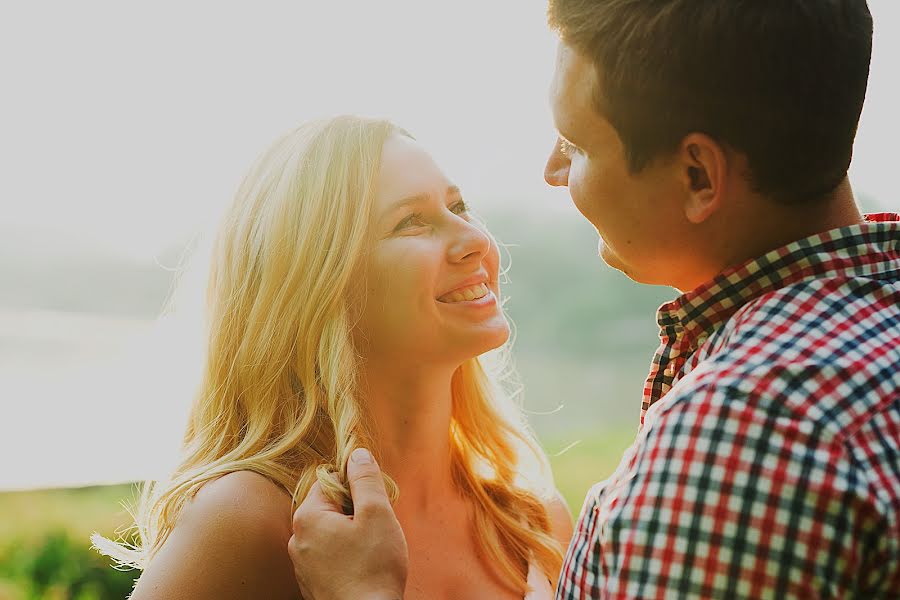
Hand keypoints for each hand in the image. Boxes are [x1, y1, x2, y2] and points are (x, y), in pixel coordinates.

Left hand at [288, 448, 408, 599]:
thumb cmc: (373, 567)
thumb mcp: (377, 514)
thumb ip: (366, 479)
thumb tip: (357, 453)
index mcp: (308, 517)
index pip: (329, 480)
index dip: (356, 486)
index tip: (373, 503)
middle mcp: (297, 539)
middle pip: (329, 506)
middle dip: (355, 511)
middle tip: (376, 528)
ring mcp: (302, 563)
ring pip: (330, 532)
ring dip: (352, 534)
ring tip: (371, 551)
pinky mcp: (311, 582)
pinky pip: (329, 555)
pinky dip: (346, 556)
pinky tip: (363, 567)